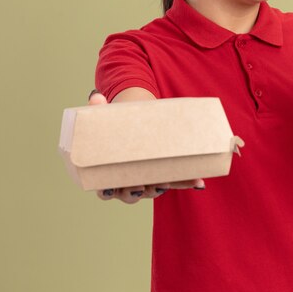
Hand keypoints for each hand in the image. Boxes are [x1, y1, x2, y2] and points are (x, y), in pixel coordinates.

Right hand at [88, 90, 205, 203]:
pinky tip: (197, 181)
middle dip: (134, 192)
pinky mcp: (164, 171)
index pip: (105, 189)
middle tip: (141, 186)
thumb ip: (98, 108)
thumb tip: (95, 97)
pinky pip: (175, 180)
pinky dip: (186, 180)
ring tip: (164, 183)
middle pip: (129, 194)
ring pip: (152, 190)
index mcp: (107, 172)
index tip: (109, 188)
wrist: (135, 122)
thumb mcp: (107, 117)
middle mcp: (127, 180)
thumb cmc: (116, 124)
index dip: (107, 191)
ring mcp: (147, 177)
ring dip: (159, 187)